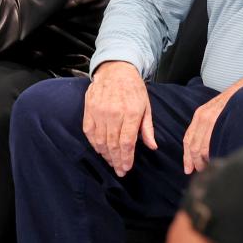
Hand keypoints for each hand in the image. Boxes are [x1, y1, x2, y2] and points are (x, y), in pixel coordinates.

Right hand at [83, 61, 155, 177]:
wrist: (116, 70)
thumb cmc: (134, 89)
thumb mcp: (146, 106)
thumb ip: (147, 128)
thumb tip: (153, 146)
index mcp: (132, 112)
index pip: (127, 142)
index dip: (126, 158)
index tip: (126, 169)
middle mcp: (115, 114)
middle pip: (113, 144)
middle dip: (117, 160)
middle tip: (119, 171)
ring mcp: (100, 112)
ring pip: (100, 141)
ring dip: (106, 155)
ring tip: (112, 162)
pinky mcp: (89, 111)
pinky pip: (90, 133)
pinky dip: (94, 145)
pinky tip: (100, 151)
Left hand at [182, 72, 242, 173]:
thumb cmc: (233, 102)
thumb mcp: (215, 111)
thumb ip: (207, 126)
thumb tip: (202, 149)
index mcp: (199, 115)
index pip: (188, 140)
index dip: (187, 157)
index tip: (188, 169)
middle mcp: (203, 116)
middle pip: (193, 146)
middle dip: (196, 162)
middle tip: (202, 170)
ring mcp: (212, 118)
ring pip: (202, 147)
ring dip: (204, 160)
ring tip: (210, 166)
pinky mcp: (222, 120)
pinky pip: (213, 142)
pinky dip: (212, 152)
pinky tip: (217, 156)